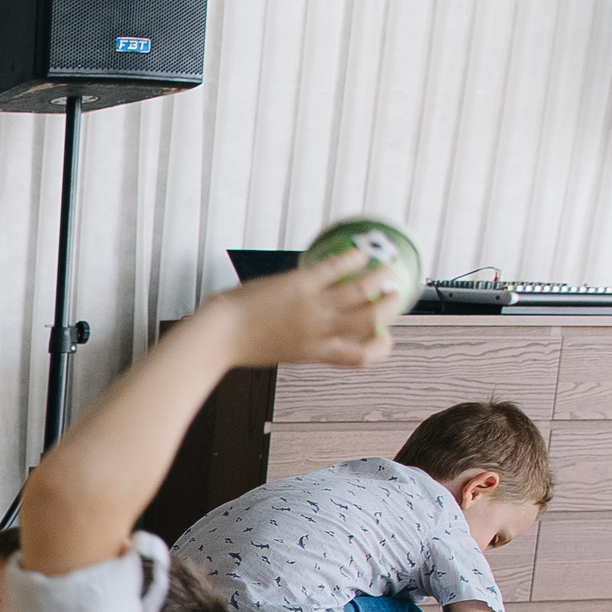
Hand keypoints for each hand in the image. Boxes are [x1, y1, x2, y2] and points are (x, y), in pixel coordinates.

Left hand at [209, 249, 402, 369]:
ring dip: (380, 279)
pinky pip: (336, 269)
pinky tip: (359, 254)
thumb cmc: (238, 345)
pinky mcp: (302, 284)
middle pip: (372, 321)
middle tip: (394, 295)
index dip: (381, 348)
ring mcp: (314, 307)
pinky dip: (353, 260)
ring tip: (386, 271)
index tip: (385, 338)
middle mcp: (321, 332)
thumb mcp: (280, 352)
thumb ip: (301, 344)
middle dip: (390, 307)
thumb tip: (306, 336)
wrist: (217, 335)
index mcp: (316, 353)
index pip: (362, 357)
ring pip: (363, 291)